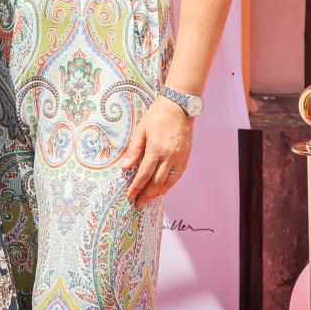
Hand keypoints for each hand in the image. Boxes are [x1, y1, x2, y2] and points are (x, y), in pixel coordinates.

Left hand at [119, 95, 194, 209]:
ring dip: (158, 193)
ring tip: (148, 199)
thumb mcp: (141, 130)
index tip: (130, 196)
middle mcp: (169, 156)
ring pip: (169, 182)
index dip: (136, 188)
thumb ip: (134, 150)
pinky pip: (177, 176)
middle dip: (146, 195)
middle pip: (157, 182)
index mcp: (156, 149)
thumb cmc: (158, 115)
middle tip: (138, 204)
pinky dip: (169, 185)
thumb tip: (124, 167)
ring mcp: (180, 158)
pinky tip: (162, 189)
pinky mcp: (186, 157)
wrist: (179, 106)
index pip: (144, 175)